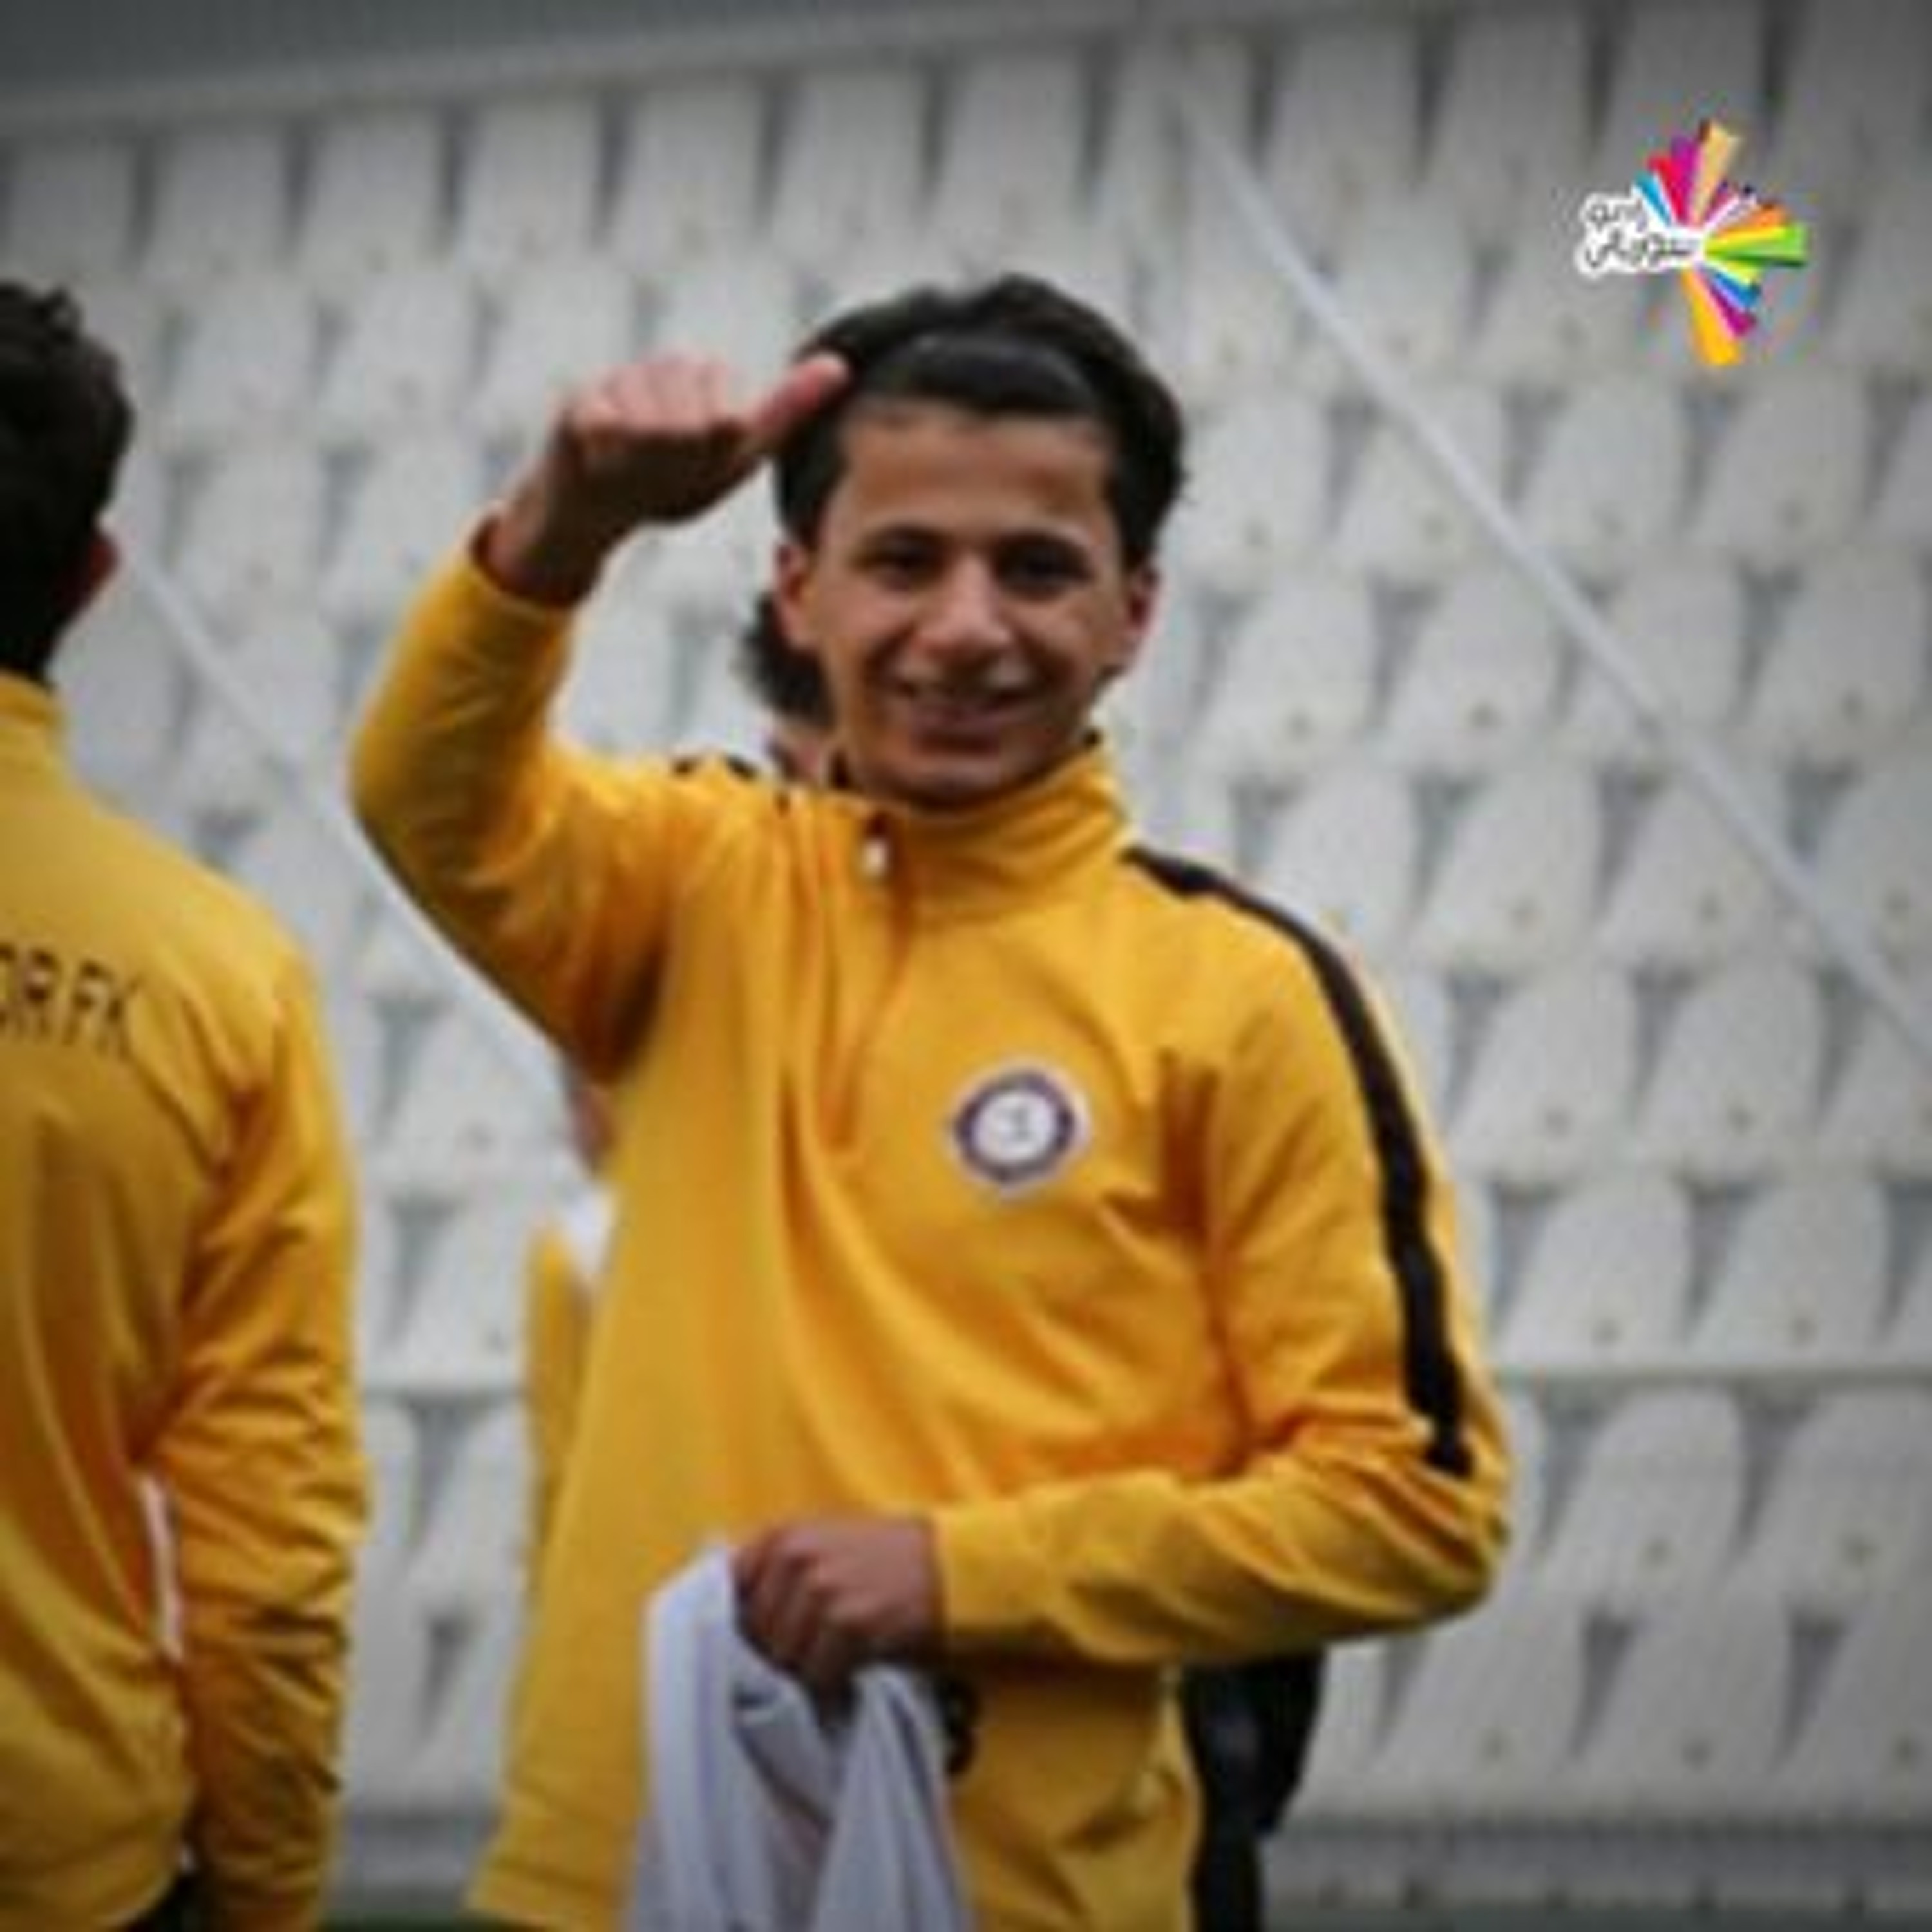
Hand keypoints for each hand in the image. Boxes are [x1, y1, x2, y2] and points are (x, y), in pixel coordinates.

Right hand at [485, 351, 848, 603]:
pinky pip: (608, 430)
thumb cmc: (673, 483)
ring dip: (644, 463)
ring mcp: (626, 381)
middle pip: (693, 426)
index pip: (731, 418)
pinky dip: (608, 457)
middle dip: (682, 463)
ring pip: (650, 428)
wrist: (600, 504)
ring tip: (633, 464)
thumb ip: (786, 411)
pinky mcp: (583, 400)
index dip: (717, 452)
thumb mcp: (738, 458)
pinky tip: (603, 458)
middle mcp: (673, 371)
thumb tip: (840, 366)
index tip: (706, 461)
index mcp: (715, 384)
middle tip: (665, 471)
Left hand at [732, 1516, 940, 1696]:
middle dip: (770, 1657)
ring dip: (800, 1675)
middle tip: (795, 1670)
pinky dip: (828, 1684)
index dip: (735, 1628)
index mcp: (783, 1536)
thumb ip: (779, 1569)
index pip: (725, 1592)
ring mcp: (821, 1588)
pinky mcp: (849, 1621)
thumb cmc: (888, 1560)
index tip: (747, 1650)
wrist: (953, 1566)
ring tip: (823, 1673)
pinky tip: (847, 1677)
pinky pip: (816, 1673)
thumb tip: (730, 1623)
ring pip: (781, 1658)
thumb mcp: (826, 1543)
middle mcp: (795, 1556)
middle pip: (753, 1632)